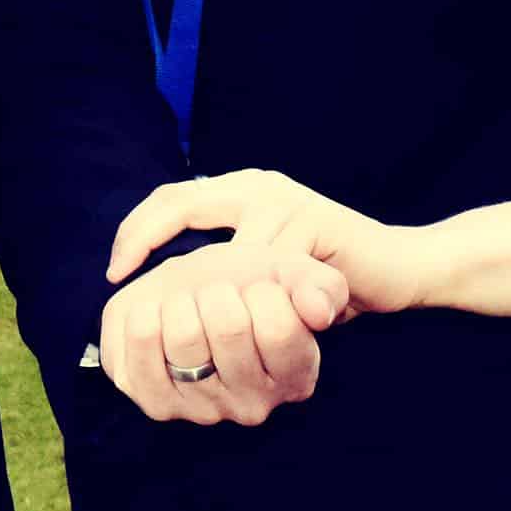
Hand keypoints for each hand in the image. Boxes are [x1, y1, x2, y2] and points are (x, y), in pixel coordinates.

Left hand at [95, 239, 333, 425]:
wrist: (189, 294)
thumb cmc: (247, 286)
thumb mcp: (290, 276)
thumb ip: (320, 288)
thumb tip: (319, 312)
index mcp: (295, 377)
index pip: (279, 328)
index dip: (262, 292)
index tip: (254, 290)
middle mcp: (252, 405)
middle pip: (229, 328)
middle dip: (218, 292)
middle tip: (216, 296)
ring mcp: (202, 411)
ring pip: (184, 337)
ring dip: (181, 302)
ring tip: (187, 306)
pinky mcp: (155, 403)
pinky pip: (140, 347)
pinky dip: (143, 315)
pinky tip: (155, 315)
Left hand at [109, 167, 430, 319]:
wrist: (396, 269)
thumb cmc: (319, 274)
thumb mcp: (259, 265)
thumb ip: (218, 267)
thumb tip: (155, 295)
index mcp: (241, 190)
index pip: (169, 198)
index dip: (135, 232)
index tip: (115, 273)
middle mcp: (259, 186)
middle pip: (180, 202)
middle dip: (145, 244)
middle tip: (128, 283)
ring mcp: (289, 203)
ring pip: (223, 247)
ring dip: (204, 287)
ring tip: (190, 319)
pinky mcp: (317, 227)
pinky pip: (267, 267)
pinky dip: (251, 299)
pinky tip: (244, 323)